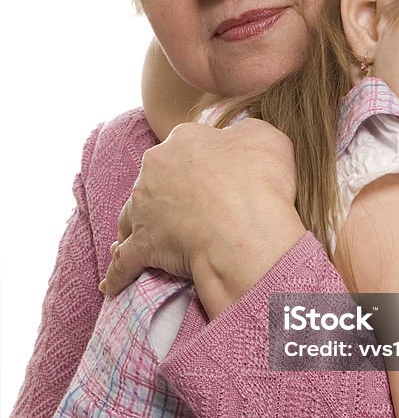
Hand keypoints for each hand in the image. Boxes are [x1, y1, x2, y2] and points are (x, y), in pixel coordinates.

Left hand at [100, 118, 305, 317]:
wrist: (244, 232)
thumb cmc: (259, 185)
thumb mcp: (267, 138)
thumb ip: (247, 132)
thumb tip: (237, 138)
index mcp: (183, 140)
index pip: (186, 146)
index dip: (201, 161)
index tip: (213, 177)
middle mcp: (155, 169)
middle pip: (155, 179)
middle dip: (165, 192)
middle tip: (186, 209)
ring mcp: (143, 209)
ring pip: (132, 215)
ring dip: (137, 226)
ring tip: (146, 238)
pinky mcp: (141, 245)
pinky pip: (124, 262)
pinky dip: (118, 274)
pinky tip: (112, 285)